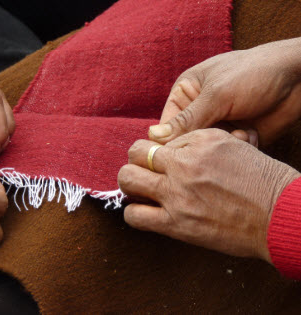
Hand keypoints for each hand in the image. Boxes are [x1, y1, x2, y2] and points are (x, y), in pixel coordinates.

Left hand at [118, 129, 299, 261]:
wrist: (280, 215)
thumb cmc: (261, 179)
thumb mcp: (232, 144)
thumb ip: (199, 141)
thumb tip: (172, 146)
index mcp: (198, 142)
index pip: (158, 141)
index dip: (158, 151)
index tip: (163, 162)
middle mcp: (183, 165)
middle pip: (134, 153)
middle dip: (135, 160)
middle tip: (142, 170)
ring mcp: (177, 195)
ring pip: (127, 179)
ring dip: (129, 183)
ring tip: (139, 189)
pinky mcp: (176, 224)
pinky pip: (135, 216)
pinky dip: (133, 212)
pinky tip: (143, 211)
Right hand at [148, 38, 300, 145]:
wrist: (299, 77)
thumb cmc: (254, 73)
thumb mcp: (216, 94)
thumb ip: (186, 119)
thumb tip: (153, 137)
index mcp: (185, 95)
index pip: (166, 126)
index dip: (167, 143)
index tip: (173, 157)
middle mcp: (198, 112)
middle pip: (185, 141)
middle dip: (200, 144)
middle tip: (216, 138)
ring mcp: (218, 125)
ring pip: (206, 151)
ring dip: (222, 145)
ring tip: (240, 131)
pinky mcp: (235, 137)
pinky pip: (226, 153)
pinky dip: (239, 147)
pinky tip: (251, 133)